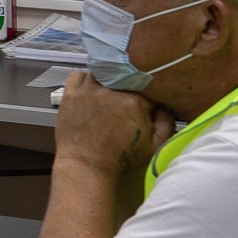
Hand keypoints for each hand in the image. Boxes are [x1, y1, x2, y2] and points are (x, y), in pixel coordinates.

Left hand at [55, 70, 170, 182]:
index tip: (147, 100)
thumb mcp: (155, 145)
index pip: (148, 83)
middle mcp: (111, 90)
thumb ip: (167, 122)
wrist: (86, 165)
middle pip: (125, 75)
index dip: (149, 91)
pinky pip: (78, 75)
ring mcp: (88, 90)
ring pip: (103, 72)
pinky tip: (91, 90)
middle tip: (127, 97)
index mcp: (135, 100)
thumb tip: (164, 104)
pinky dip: (86, 79)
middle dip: (129, 83)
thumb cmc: (122, 158)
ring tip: (109, 92)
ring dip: (108, 79)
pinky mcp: (70, 94)